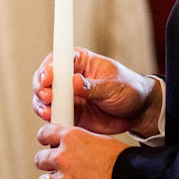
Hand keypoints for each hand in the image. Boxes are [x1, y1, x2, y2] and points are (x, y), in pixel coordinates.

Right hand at [32, 48, 160, 136]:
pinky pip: (53, 114)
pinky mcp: (69, 112)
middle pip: (44, 77)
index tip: (48, 77)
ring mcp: (67, 95)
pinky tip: (50, 118)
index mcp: (80, 61)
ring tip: (46, 111)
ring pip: (44, 97)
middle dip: (41, 86)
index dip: (49, 67)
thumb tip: (74, 81)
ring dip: (41, 103)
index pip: (58, 59)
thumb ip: (94, 86)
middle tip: (47, 96)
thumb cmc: (129, 89)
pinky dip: (48, 116)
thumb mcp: (114, 85)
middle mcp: (69, 76)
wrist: (138, 112)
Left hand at [35, 124, 125, 178]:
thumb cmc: (123, 163)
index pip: (44, 133)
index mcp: (72, 138)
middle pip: (40, 159)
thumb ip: (80, 143)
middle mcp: (64, 158)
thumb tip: (70, 146)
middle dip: (47, 163)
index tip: (46, 143)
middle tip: (57, 167)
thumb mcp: (100, 141)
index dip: (45, 139)